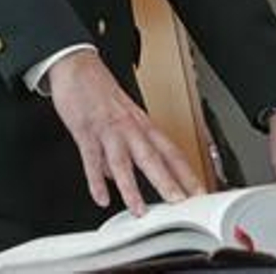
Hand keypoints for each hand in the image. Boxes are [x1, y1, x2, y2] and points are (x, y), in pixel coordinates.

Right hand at [48, 50, 204, 215]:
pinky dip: (95, 179)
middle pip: (152, 158)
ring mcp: (108, 130)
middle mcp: (129, 128)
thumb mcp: (121, 117)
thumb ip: (122, 148)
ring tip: (139, 209)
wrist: (76, 66)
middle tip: (180, 203)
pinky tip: (100, 196)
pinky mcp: (85, 131)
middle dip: (167, 182)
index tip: (198, 192)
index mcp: (142, 124)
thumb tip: (117, 176)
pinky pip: (91, 159)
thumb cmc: (99, 88)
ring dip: (132, 188)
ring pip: (123, 162)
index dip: (187, 173)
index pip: (171, 152)